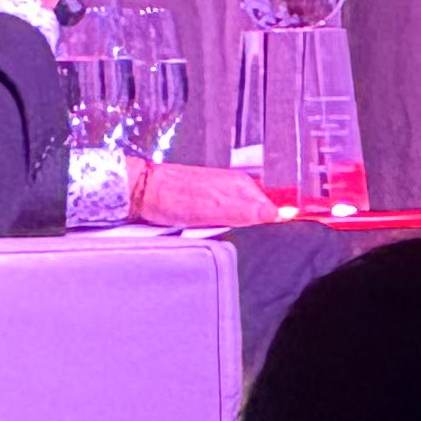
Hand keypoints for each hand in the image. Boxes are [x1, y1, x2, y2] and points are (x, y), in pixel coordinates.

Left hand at [132, 161, 281, 227]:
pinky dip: (212, 228)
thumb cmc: (174, 198)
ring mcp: (220, 193)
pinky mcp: (207, 201)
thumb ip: (246, 211)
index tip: (253, 235)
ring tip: (206, 231)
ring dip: (224, 229)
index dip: (265, 224)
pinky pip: (219, 219)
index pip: (269, 209)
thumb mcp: (214, 208)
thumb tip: (278, 214)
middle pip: (252, 216)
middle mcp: (234, 186)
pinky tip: (201, 229)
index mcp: (241, 185)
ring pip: (235, 219)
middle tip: (221, 233)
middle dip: (242, 229)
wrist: (143, 192)